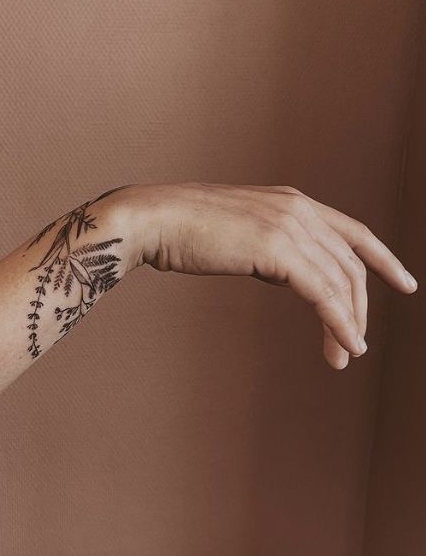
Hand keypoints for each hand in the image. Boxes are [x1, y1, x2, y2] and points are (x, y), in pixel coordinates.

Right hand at [116, 182, 417, 369]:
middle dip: (360, 306)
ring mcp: (288, 226)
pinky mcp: (277, 249)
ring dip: (348, 322)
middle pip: (351, 262)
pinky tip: (346, 345)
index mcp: (291, 201)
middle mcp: (298, 208)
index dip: (383, 258)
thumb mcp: (241, 232)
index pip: (353, 230)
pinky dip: (339, 322)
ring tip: (346, 354)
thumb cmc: (185, 229)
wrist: (154, 219)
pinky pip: (323, 293)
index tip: (404, 282)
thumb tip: (291, 273)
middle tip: (356, 343)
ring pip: (341, 281)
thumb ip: (272, 247)